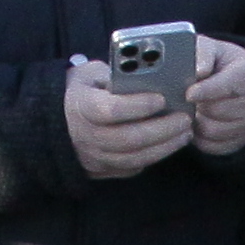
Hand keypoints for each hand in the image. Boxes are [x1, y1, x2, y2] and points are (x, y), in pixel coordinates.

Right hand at [64, 56, 196, 179]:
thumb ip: (118, 76)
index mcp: (80, 106)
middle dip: (162, 129)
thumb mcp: (94, 74)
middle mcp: (84, 135)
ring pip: (134, 158)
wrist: (59, 117)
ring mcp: (92, 156)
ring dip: (165, 146)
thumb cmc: (84, 89)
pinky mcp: (101, 170)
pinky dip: (154, 156)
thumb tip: (154, 78)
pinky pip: (132, 167)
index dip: (138, 105)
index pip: (111, 110)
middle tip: (185, 118)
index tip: (162, 98)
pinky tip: (170, 144)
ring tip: (185, 132)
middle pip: (128, 138)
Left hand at [183, 34, 244, 157]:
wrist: (238, 81)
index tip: (188, 94)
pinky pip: (212, 146)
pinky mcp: (241, 141)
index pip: (230, 85)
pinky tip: (197, 121)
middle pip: (218, 110)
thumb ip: (203, 52)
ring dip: (196, 121)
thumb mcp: (212, 48)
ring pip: (212, 130)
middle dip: (197, 104)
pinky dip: (198, 136)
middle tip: (186, 98)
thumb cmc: (220, 62)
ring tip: (192, 108)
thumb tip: (198, 71)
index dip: (207, 90)